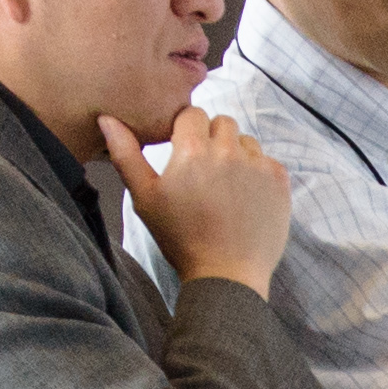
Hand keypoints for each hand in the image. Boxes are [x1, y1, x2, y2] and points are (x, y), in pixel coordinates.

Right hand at [121, 111, 291, 289]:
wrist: (226, 275)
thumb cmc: (180, 238)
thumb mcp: (144, 198)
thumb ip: (125, 154)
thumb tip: (107, 118)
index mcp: (193, 149)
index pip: (192, 113)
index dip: (186, 130)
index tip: (184, 152)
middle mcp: (228, 149)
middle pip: (221, 122)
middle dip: (212, 139)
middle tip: (205, 172)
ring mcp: (258, 164)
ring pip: (246, 140)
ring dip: (236, 154)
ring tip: (226, 186)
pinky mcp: (280, 180)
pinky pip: (267, 160)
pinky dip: (258, 173)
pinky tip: (246, 197)